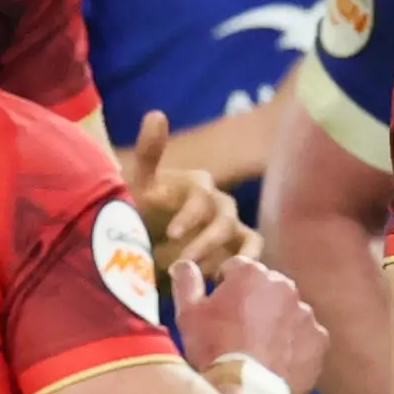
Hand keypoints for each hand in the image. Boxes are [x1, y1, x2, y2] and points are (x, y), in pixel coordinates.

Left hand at [127, 112, 251, 277]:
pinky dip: (249, 263)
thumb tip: (157, 113)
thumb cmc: (142, 212)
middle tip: (183, 263)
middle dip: (205, 242)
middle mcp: (220, 203)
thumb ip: (149, 153)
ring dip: (229, 256)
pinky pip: (254, 252)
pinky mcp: (239, 249)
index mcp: (198, 185)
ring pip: (245, 238)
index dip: (189, 215)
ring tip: (210, 277)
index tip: (171, 234)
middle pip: (225, 219)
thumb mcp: (139, 185)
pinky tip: (225, 280)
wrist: (143, 244)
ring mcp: (232, 226)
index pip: (202, 195)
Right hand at [175, 252, 326, 393]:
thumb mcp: (189, 313)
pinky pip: (305, 338)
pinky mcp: (320, 339)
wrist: (245, 390)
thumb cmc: (213, 348)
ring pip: (288, 313)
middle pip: (266, 289)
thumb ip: (186, 281)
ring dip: (276, 324)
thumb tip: (184, 264)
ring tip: (259, 351)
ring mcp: (305, 313)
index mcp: (252, 272)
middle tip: (238, 333)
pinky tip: (277, 363)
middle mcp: (284, 286)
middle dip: (254, 303)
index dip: (224, 288)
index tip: (219, 310)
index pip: (236, 269)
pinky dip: (294, 346)